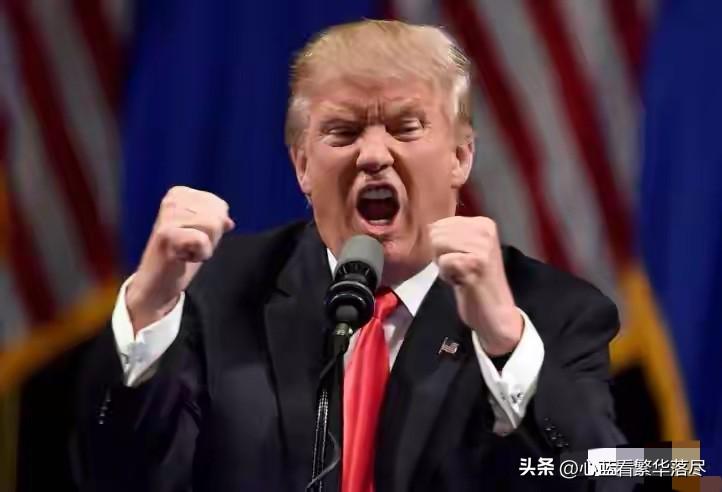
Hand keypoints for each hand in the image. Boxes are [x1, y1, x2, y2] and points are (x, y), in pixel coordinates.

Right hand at [126, 186, 234, 333]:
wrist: (155, 284)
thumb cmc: (179, 256)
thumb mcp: (202, 233)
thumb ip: (216, 221)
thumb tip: (228, 222)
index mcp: (180, 194)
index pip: (220, 207)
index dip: (214, 228)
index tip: (193, 237)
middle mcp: (172, 200)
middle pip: (218, 216)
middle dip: (211, 237)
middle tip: (189, 247)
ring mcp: (167, 216)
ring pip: (213, 226)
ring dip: (205, 247)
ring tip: (185, 251)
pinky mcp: (165, 234)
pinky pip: (202, 240)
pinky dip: (200, 254)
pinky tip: (183, 258)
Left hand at [429, 216, 521, 355]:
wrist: (496, 313)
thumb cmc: (477, 281)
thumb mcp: (467, 249)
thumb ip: (451, 235)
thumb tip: (427, 226)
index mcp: (484, 223)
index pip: (440, 223)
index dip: (441, 245)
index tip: (460, 259)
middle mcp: (485, 230)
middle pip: (437, 233)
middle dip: (441, 253)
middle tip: (459, 269)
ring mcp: (482, 247)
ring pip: (438, 245)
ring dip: (444, 264)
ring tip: (461, 274)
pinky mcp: (475, 263)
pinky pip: (443, 262)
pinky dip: (446, 275)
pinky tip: (462, 282)